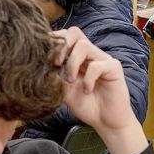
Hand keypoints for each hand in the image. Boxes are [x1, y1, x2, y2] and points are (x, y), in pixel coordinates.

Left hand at [54, 27, 146, 153]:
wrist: (105, 121)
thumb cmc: (86, 105)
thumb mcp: (63, 92)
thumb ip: (54, 78)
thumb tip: (39, 67)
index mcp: (77, 57)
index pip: (64, 37)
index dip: (52, 42)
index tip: (43, 57)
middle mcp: (90, 54)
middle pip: (74, 32)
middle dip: (61, 46)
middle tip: (56, 64)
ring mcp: (102, 59)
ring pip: (84, 46)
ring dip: (72, 64)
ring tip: (71, 81)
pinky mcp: (113, 67)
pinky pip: (97, 65)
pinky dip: (88, 79)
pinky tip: (87, 91)